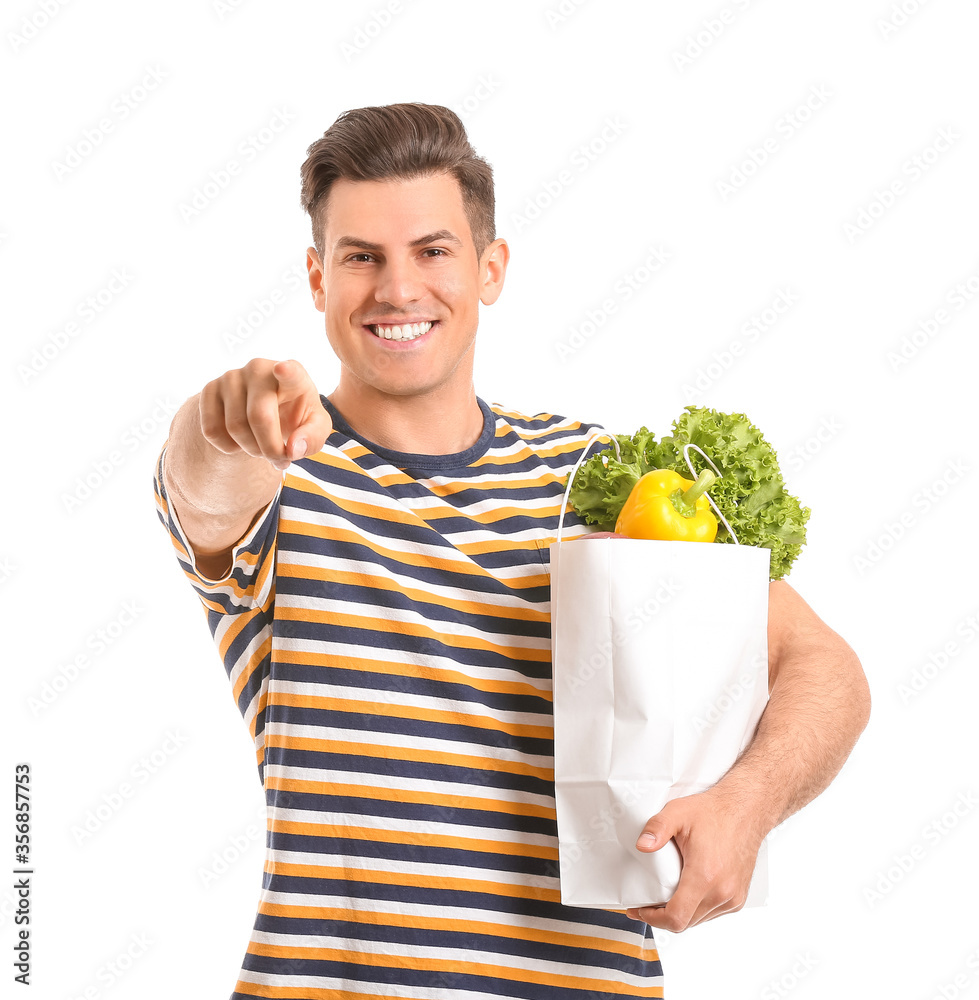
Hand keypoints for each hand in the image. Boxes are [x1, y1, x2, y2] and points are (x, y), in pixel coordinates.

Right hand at [199, 358, 331, 470]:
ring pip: (235, 427)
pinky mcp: (209, 389)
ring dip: (251, 450)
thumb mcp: (314, 428)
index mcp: (293, 374)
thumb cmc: (296, 417)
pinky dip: (228, 447)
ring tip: (262, 446)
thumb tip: (293, 449)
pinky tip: (240, 440)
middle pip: (259, 417)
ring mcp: (231, 376)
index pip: (290, 372)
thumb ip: (311, 438)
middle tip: (279, 458)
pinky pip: (212, 430)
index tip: (283, 369)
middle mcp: (259, 368)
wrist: (266, 411)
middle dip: (270, 448)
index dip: (287, 372)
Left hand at [625, 788, 764, 931]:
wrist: (745, 811)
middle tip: (646, 902)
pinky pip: (712, 913)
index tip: (640, 909)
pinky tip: (686, 892)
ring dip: (680, 913)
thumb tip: (642, 846)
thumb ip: (657, 828)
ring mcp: (733, 897)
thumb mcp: (678, 812)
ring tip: (665, 896)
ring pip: (698, 920)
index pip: (677, 917)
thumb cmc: (714, 812)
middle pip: (685, 922)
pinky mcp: (738, 898)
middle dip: (662, 916)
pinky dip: (696, 908)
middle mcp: (722, 892)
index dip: (653, 918)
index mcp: (705, 875)